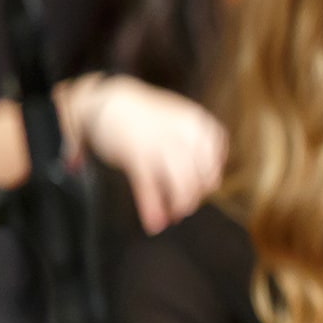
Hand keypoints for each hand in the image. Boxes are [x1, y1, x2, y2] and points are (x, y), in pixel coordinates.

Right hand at [74, 75, 226, 232]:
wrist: (109, 100)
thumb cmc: (149, 116)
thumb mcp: (182, 123)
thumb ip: (198, 148)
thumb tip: (211, 182)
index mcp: (198, 125)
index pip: (213, 162)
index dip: (208, 180)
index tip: (203, 189)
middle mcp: (182, 135)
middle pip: (200, 178)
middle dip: (193, 196)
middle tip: (185, 207)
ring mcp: (159, 145)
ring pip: (180, 185)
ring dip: (178, 205)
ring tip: (173, 216)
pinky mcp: (135, 155)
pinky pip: (148, 188)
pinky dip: (152, 208)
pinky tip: (154, 222)